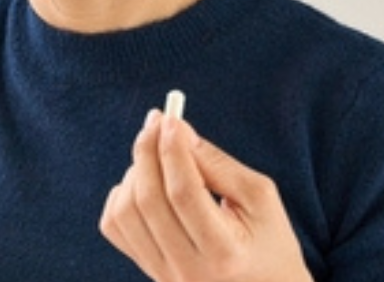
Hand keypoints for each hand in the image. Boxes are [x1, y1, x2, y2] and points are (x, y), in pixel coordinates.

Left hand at [99, 111, 311, 281]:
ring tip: (158, 159)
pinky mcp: (147, 271)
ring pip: (125, 212)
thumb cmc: (268, 241)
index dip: (173, 151)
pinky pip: (115, 226)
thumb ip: (216, 164)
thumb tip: (176, 130)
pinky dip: (121, 196)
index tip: (171, 118)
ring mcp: (163, 275)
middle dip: (148, 152)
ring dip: (135, 173)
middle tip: (156, 122)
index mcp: (225, 253)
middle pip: (149, 200)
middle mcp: (188, 270)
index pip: (184, 194)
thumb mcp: (259, 198)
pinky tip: (144, 185)